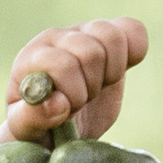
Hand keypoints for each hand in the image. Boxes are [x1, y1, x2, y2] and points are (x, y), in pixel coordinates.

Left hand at [4, 19, 148, 144]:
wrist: (60, 131)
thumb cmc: (40, 132)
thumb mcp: (28, 133)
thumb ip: (32, 119)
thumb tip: (57, 102)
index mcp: (31, 59)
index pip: (64, 65)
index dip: (73, 95)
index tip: (66, 112)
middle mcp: (56, 38)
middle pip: (91, 53)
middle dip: (90, 88)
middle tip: (81, 103)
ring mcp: (82, 33)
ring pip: (113, 38)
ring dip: (110, 73)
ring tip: (96, 90)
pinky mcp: (107, 38)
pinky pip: (132, 30)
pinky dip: (133, 52)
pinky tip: (115, 74)